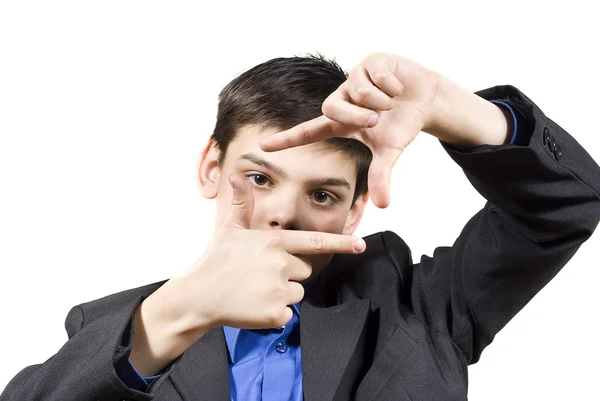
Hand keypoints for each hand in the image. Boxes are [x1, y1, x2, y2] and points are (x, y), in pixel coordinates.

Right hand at [173, 173, 366, 329]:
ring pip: (296, 294)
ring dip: (280, 295)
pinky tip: (253, 307)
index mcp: (274, 241)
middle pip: (304, 271)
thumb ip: (243, 204)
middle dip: (288, 274)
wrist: (198, 296)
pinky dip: (274, 314)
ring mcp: (278, 289)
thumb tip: (238, 176)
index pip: (315, 242)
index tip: (361, 244)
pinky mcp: (275, 313)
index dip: (341, 242)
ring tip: (254, 290)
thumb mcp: (230, 229)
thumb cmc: (215, 260)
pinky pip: (287, 315)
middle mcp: (280, 263)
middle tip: (259, 275)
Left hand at [259, 53, 440, 207]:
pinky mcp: (370, 61)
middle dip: (358, 117)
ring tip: (392, 101)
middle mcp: (342, 99)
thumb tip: (383, 206)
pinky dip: (393, 85)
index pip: (308, 132)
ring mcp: (354, 78)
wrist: (425, 98)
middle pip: (331, 109)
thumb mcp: (389, 151)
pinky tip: (398, 87)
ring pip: (358, 90)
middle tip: (377, 120)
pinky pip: (377, 75)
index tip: (263, 146)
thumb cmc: (400, 125)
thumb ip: (381, 175)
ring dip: (381, 101)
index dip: (287, 139)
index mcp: (340, 122)